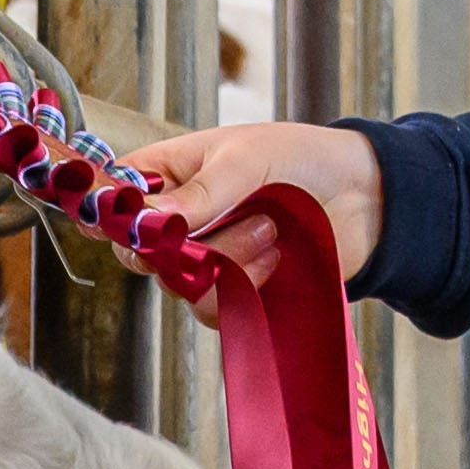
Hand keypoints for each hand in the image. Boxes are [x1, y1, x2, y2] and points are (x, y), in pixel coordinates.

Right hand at [136, 118, 384, 289]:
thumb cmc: (301, 159)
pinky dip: (245, 286)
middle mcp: (179, 221)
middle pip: (137, 253)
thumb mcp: (247, 159)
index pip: (114, 195)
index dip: (106, 211)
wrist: (363, 197)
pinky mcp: (234, 295)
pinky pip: (215, 309)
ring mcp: (205, 260)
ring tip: (269, 229)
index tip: (117, 221)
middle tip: (205, 229)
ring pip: (179, 284)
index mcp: (171, 174)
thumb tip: (149, 219)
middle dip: (172, 247)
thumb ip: (199, 192)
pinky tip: (276, 259)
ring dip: (224, 261)